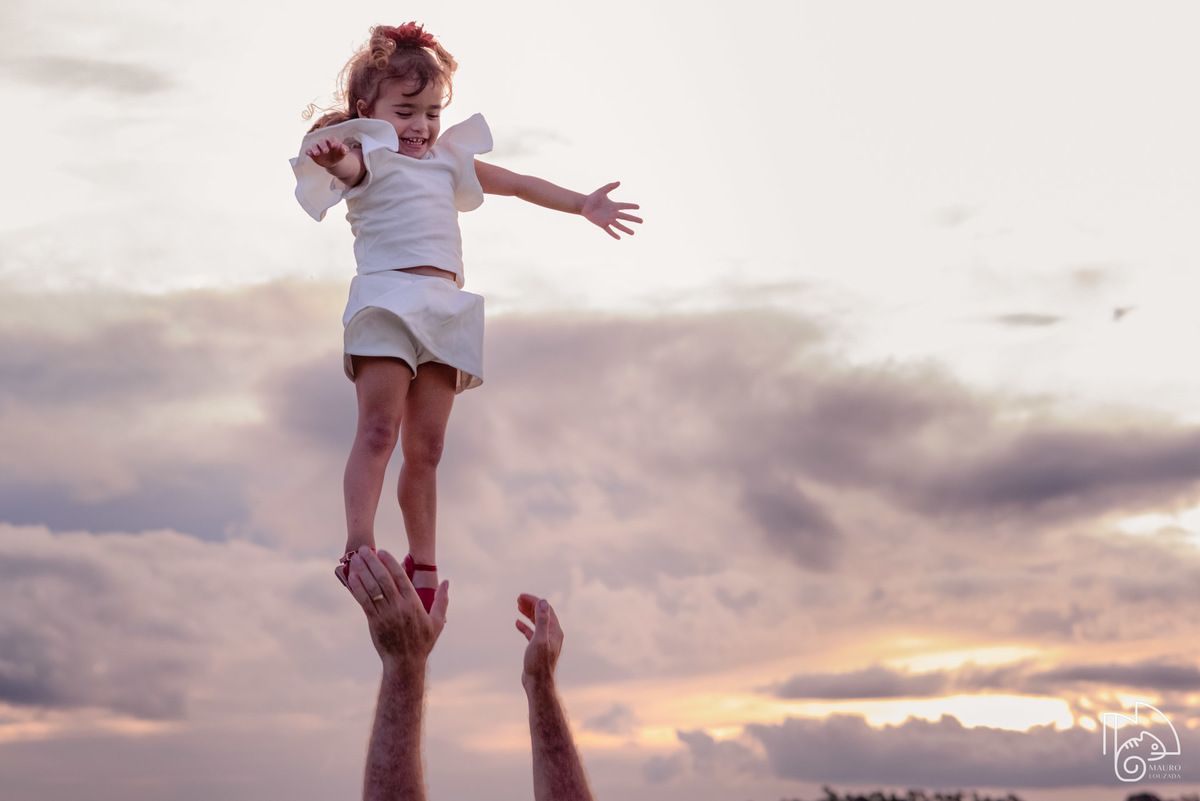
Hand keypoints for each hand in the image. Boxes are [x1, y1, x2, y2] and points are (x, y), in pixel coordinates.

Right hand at [305, 136, 350, 170]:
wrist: (333, 161)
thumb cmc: (338, 155)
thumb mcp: (343, 153)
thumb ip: (344, 150)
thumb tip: (344, 149)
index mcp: (331, 141)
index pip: (331, 138)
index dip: (332, 141)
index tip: (334, 146)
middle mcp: (323, 143)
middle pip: (322, 142)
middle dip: (323, 146)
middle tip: (326, 151)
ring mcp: (317, 147)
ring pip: (314, 145)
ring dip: (314, 149)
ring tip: (317, 154)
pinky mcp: (312, 153)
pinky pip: (308, 150)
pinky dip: (308, 151)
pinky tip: (308, 153)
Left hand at [348, 546, 448, 670]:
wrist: (405, 663)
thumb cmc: (423, 643)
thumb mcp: (437, 622)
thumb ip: (442, 600)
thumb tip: (446, 582)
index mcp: (414, 604)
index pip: (400, 577)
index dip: (390, 562)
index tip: (382, 551)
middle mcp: (399, 606)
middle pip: (383, 579)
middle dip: (373, 562)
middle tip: (364, 549)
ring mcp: (386, 614)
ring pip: (372, 588)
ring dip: (362, 571)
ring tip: (356, 558)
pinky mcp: (374, 622)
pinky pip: (364, 601)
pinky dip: (357, 588)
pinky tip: (352, 577)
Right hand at [516, 594, 563, 690]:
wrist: (537, 683)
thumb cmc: (538, 663)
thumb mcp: (539, 639)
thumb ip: (542, 620)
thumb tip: (542, 601)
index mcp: (555, 631)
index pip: (545, 609)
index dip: (534, 601)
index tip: (521, 597)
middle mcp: (552, 634)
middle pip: (542, 614)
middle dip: (531, 605)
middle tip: (518, 599)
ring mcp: (545, 641)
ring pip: (537, 622)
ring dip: (528, 613)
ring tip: (518, 606)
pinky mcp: (538, 648)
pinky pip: (532, 632)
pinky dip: (525, 626)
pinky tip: (517, 623)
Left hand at [581, 182, 642, 239]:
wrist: (584, 205)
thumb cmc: (593, 197)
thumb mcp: (602, 190)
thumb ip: (610, 186)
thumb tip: (619, 182)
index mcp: (614, 205)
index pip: (625, 206)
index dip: (631, 206)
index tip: (638, 207)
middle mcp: (613, 213)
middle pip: (625, 217)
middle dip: (633, 219)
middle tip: (642, 221)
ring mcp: (608, 219)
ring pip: (619, 225)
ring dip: (626, 229)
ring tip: (633, 233)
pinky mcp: (603, 224)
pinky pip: (609, 230)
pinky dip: (613, 234)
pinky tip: (619, 238)